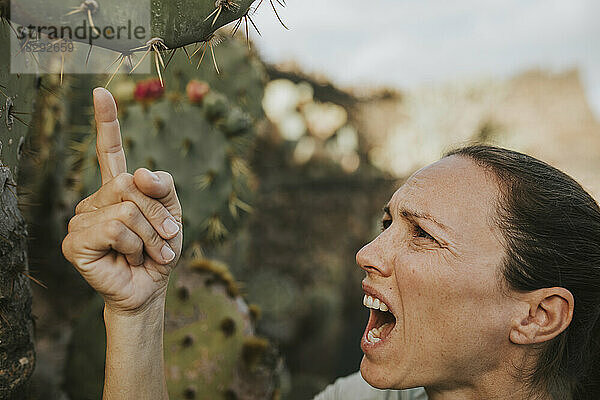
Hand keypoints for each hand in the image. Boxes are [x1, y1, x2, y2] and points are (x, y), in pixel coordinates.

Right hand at [62, 88, 182, 314]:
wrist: (151, 287)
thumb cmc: (160, 250)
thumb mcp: (172, 212)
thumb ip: (162, 186)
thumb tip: (140, 174)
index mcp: (119, 189)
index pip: (109, 150)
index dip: (106, 122)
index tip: (100, 93)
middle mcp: (96, 199)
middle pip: (130, 185)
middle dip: (157, 215)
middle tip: (164, 239)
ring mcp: (82, 219)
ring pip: (126, 209)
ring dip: (150, 236)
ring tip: (146, 253)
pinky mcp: (76, 241)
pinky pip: (115, 228)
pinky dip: (135, 246)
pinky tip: (129, 259)